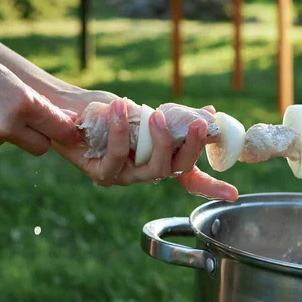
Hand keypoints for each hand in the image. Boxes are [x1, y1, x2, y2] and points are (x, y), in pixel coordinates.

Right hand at [0, 43, 77, 157]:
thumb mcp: (7, 78)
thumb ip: (35, 103)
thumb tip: (65, 121)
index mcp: (22, 103)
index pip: (59, 129)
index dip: (64, 130)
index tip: (66, 129)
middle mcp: (6, 126)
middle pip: (41, 147)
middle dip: (38, 137)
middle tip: (25, 121)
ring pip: (7, 144)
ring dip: (1, 133)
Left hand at [52, 94, 237, 200]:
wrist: (68, 107)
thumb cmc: (108, 111)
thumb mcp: (145, 112)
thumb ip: (173, 119)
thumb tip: (210, 115)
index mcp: (157, 159)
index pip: (189, 177)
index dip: (211, 186)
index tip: (233, 194)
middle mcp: (143, 173)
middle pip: (176, 170)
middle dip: (190, 147)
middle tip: (198, 123)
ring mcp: (123, 177)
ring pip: (152, 170)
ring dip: (157, 140)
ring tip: (153, 113)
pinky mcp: (100, 174)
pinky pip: (117, 156)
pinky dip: (122, 131)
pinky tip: (121, 108)